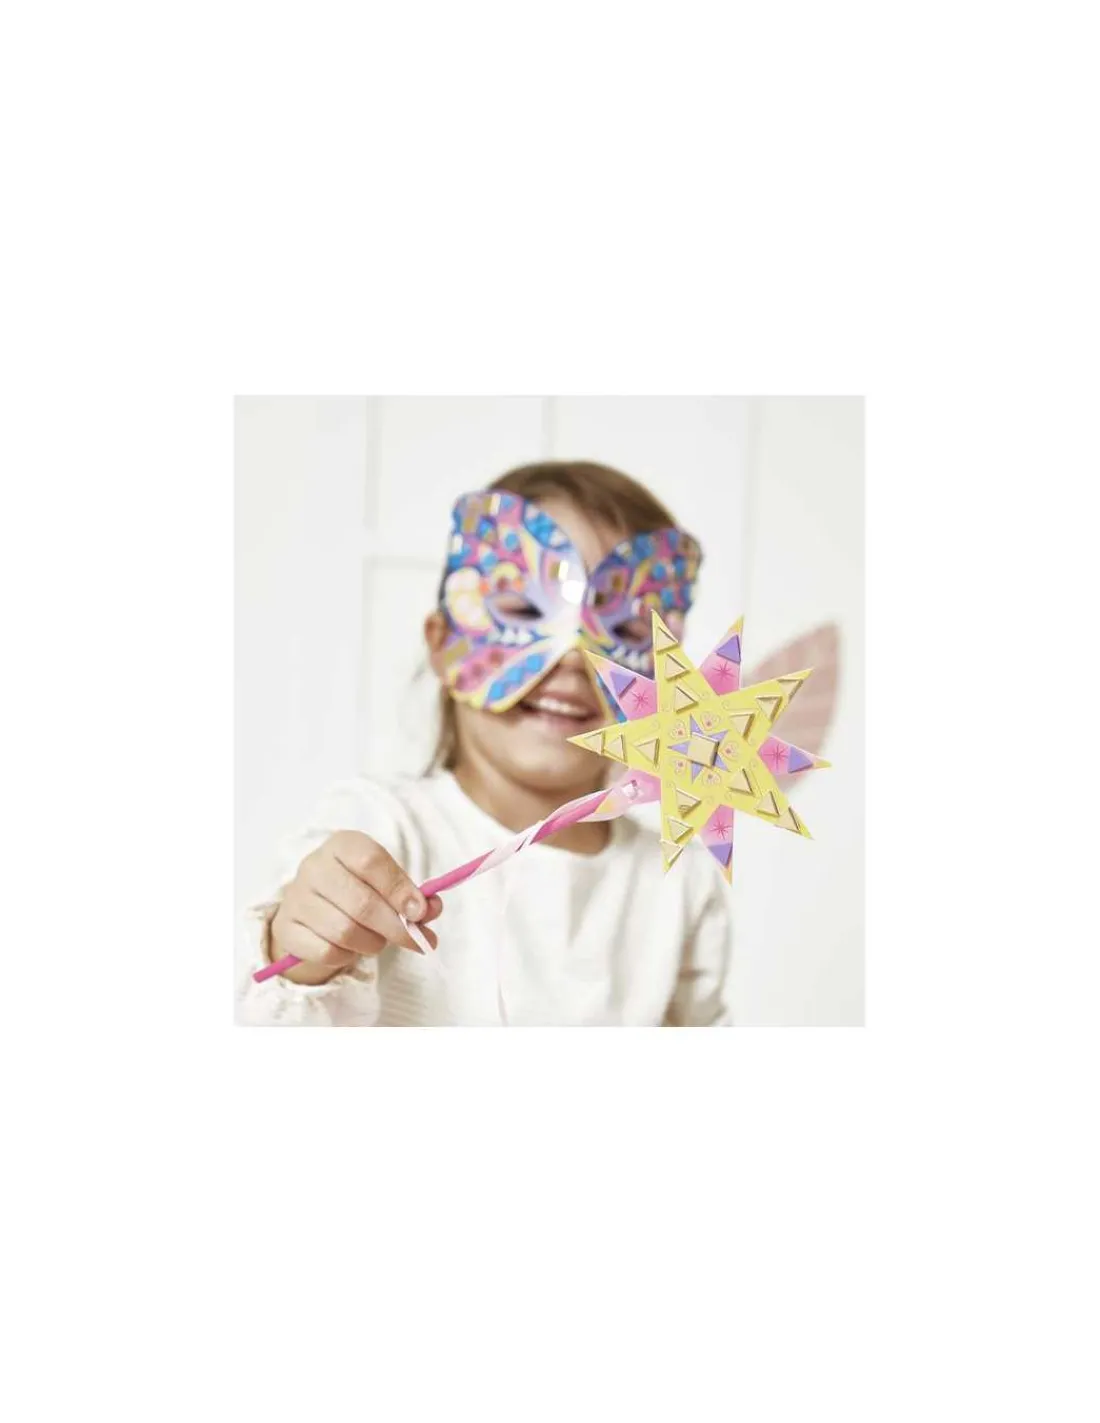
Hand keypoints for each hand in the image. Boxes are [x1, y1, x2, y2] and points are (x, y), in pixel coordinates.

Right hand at [269, 831, 442, 984]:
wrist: (312, 910)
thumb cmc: (357, 891)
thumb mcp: (385, 884)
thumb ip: (412, 896)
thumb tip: (432, 908)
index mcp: (342, 845)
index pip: (371, 861)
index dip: (400, 889)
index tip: (421, 912)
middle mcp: (314, 866)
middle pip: (361, 902)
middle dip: (395, 927)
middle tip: (416, 940)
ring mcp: (296, 897)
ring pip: (345, 931)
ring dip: (373, 943)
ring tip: (379, 941)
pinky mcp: (287, 928)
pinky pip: (326, 951)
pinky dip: (347, 956)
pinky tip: (351, 948)